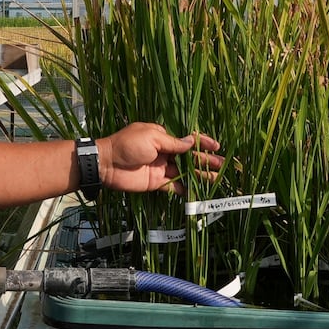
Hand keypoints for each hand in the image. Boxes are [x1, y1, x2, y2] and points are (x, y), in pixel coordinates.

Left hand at [98, 123, 222, 195]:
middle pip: (189, 157)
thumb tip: (192, 142)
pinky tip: (198, 191)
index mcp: (163, 137)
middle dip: (206, 160)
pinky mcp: (156, 183)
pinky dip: (186, 189)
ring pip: (185, 172)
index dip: (202, 142)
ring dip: (200, 175)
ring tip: (216, 178)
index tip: (216, 146)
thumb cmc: (127, 145)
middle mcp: (164, 152)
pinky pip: (174, 186)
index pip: (187, 140)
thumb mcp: (152, 137)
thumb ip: (173, 143)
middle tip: (221, 164)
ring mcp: (161, 168)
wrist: (106, 164)